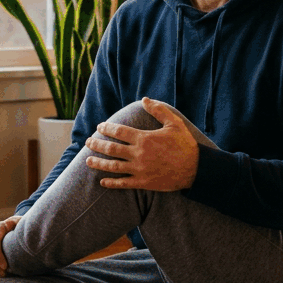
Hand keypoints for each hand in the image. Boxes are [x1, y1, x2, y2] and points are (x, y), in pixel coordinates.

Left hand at [84, 97, 198, 190]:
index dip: (107, 128)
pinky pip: (123, 183)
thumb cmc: (184, 144)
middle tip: (88, 142)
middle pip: (111, 148)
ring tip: (87, 160)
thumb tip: (144, 99)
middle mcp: (138, 154)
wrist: (195, 168)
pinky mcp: (143, 182)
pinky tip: (102, 182)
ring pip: (113, 166)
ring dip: (98, 163)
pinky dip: (111, 183)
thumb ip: (158, 110)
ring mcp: (139, 169)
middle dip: (97, 144)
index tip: (100, 127)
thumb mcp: (174, 123)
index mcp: (144, 138)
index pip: (119, 131)